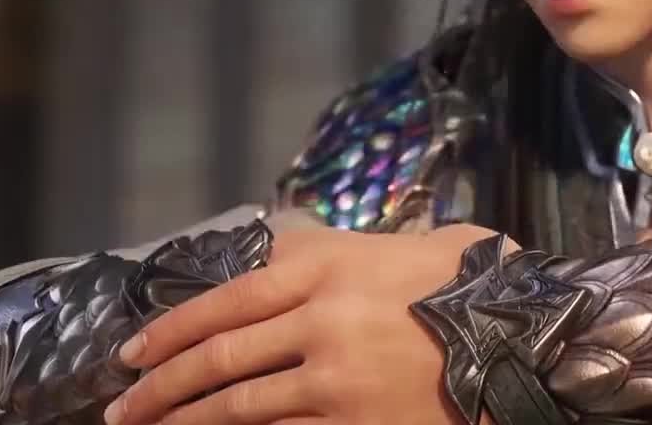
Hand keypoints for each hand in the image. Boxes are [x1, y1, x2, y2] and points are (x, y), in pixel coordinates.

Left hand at [103, 223, 510, 424]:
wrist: (529, 344)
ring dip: (186, 422)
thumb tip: (302, 246)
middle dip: (161, 383)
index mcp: (333, 267)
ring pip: (238, 407)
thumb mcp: (421, 243)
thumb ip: (356, 245)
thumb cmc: (480, 287)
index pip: (231, 297)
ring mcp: (334, 379)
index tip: (135, 351)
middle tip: (122, 403)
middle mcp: (321, 320)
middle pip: (221, 355)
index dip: (174, 328)